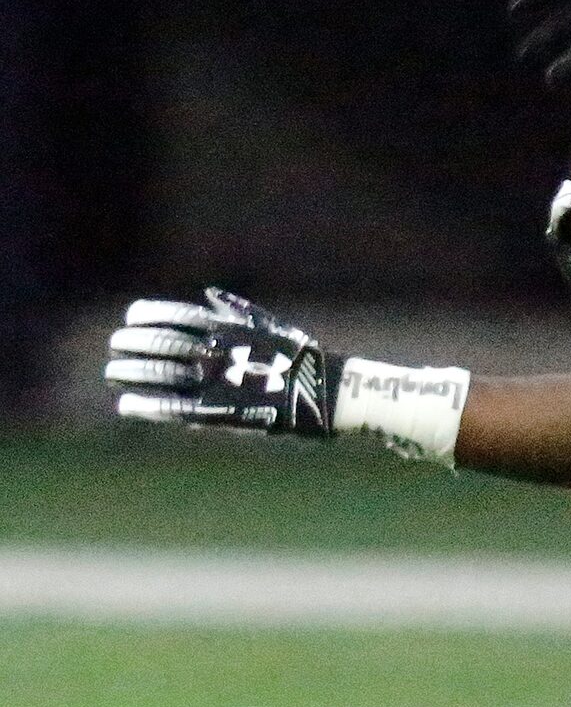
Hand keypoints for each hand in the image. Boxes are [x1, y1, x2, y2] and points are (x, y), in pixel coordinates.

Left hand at [106, 289, 333, 434]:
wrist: (321, 392)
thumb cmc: (296, 356)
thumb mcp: (267, 323)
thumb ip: (234, 309)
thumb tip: (208, 295)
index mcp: (224, 327)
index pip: (173, 314)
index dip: (147, 315)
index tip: (131, 318)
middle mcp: (214, 351)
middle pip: (159, 342)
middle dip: (132, 343)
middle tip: (117, 346)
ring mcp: (214, 381)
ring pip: (160, 373)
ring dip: (132, 372)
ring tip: (114, 373)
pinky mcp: (217, 411)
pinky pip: (173, 407)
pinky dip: (147, 405)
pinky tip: (126, 405)